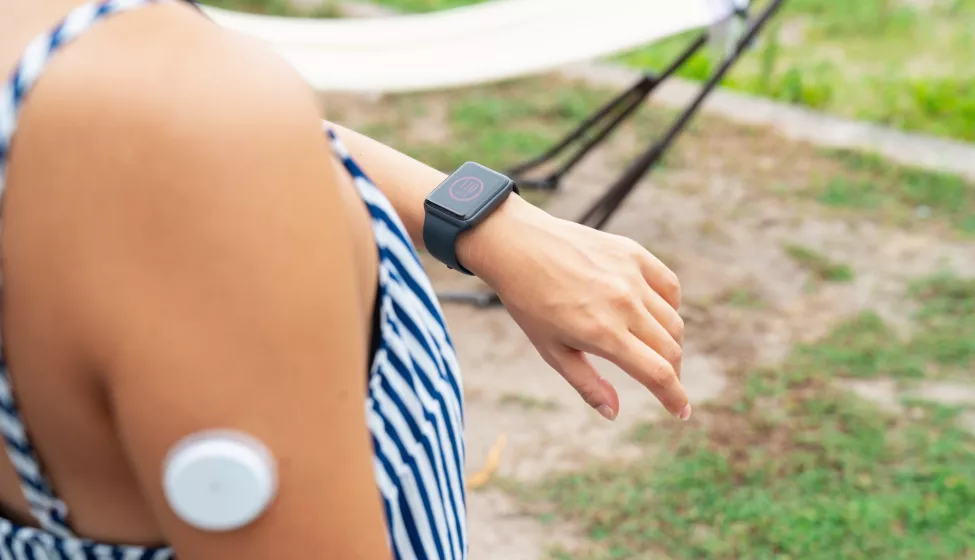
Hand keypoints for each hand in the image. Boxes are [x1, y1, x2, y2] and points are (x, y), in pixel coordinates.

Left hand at [459, 196, 689, 420]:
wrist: (518, 246)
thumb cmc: (529, 303)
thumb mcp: (551, 351)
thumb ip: (586, 384)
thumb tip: (613, 413)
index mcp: (603, 334)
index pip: (658, 373)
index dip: (675, 398)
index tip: (682, 412)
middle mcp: (623, 304)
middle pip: (671, 349)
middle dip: (673, 374)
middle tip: (663, 382)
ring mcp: (631, 276)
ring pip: (673, 320)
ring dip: (671, 343)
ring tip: (654, 350)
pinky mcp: (633, 253)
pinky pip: (669, 286)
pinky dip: (671, 306)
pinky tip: (655, 315)